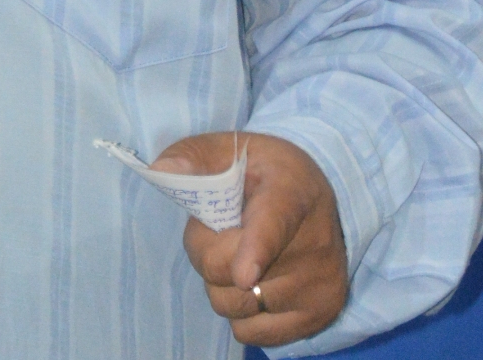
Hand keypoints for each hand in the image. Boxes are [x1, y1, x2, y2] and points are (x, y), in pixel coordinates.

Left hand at [151, 130, 348, 346]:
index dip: (255, 250)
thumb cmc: (260, 170)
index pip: (272, 226)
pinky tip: (255, 281)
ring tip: (237, 253)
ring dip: (221, 284)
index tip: (243, 274)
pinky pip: (252, 333)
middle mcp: (315, 242)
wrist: (314, 196)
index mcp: (290, 192)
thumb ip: (191, 156)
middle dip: (206, 252)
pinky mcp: (321, 315)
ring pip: (234, 305)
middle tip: (217, 230)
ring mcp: (320, 284)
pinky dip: (241, 312)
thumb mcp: (227, 148)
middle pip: (228, 271)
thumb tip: (161, 171)